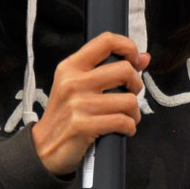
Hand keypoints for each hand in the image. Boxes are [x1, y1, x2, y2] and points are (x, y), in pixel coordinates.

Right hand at [29, 33, 149, 175]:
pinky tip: (123, 128)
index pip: (106, 41)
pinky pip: (123, 121)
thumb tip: (144, 58)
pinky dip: (129, 127)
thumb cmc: (66, 114)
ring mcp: (78, 104)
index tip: (135, 61)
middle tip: (130, 94)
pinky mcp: (83, 125)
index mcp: (71, 66)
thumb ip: (111, 68)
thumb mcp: (81, 85)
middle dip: (136, 85)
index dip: (128, 47)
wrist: (44, 147)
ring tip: (126, 116)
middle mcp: (73, 82)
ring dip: (134, 112)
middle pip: (125, 70)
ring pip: (128, 99)